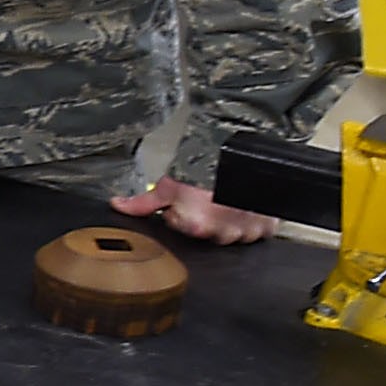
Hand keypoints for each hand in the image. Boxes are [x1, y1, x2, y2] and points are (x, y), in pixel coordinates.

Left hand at [112, 178, 274, 245]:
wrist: (236, 151)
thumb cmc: (202, 167)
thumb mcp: (168, 184)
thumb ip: (143, 202)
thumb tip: (117, 206)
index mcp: (197, 228)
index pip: (185, 228)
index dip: (182, 212)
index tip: (188, 198)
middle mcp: (224, 234)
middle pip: (212, 233)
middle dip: (210, 217)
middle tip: (210, 196)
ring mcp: (249, 230)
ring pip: (239, 233)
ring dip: (234, 218)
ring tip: (229, 199)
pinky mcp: (268, 223)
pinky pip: (263, 228)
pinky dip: (257, 218)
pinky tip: (248, 204)